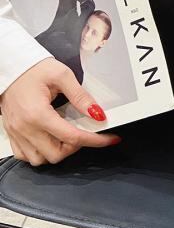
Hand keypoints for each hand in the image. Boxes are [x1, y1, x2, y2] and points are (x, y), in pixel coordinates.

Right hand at [0, 57, 120, 165]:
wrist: (10, 67)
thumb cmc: (33, 69)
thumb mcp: (62, 75)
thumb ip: (81, 96)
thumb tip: (98, 114)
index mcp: (38, 114)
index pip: (72, 137)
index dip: (95, 140)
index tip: (109, 139)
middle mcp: (25, 127)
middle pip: (55, 155)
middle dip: (75, 148)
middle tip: (85, 134)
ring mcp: (16, 132)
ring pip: (39, 159)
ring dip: (57, 152)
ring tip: (67, 136)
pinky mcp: (12, 133)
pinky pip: (25, 155)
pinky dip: (40, 152)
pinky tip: (50, 139)